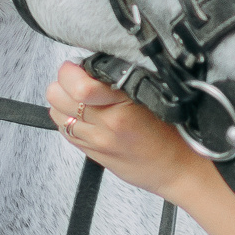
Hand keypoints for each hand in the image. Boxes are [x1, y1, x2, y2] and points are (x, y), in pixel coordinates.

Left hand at [46, 62, 201, 200]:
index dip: (71, 71)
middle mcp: (106, 124)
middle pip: (57, 96)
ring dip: (63, 102)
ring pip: (56, 113)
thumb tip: (95, 65)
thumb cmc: (173, 134)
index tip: (78, 66)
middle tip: (77, 80)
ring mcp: (96, 141)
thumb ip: (123, 80)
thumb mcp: (153, 96)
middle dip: (63, 83)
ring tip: (81, 100)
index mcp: (123, 105)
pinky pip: (64, 131)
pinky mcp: (92, 153)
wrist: (178, 169)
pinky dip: (67, 119)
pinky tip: (85, 117)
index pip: (77, 84)